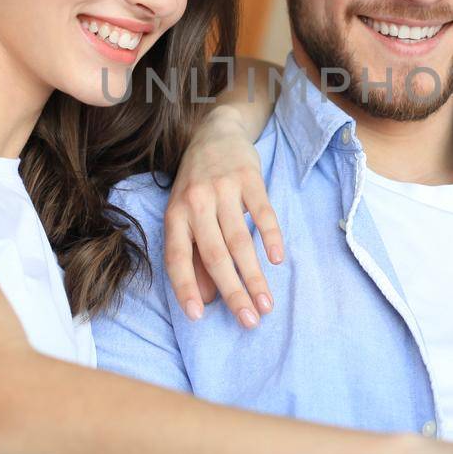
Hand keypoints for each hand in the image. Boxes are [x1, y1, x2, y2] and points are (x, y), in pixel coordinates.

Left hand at [164, 105, 284, 327]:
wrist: (215, 132)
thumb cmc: (198, 183)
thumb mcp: (186, 214)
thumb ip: (195, 255)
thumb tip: (205, 298)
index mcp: (175, 215)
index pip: (177, 258)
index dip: (185, 288)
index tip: (199, 316)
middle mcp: (195, 202)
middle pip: (214, 255)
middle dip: (233, 292)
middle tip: (249, 321)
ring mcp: (222, 189)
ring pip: (239, 240)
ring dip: (254, 276)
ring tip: (267, 303)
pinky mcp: (248, 177)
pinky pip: (262, 213)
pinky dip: (270, 237)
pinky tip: (277, 260)